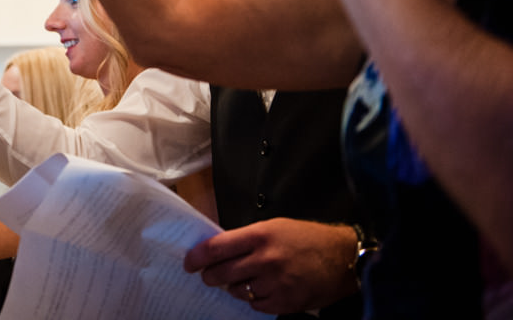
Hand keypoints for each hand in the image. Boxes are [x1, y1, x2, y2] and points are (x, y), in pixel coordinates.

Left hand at [183, 218, 356, 314]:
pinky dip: (255, 299)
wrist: (342, 257)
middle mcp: (265, 260)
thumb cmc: (306, 238)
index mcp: (259, 235)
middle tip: (208, 276)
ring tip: (243, 280)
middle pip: (221, 273)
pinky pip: (256, 305)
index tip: (189, 263)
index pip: (216, 248)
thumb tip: (218, 251)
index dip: (197, 257)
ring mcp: (276, 283)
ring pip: (237, 291)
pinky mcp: (286, 303)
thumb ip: (246, 239)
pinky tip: (263, 290)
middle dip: (210, 276)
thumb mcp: (274, 227)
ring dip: (234, 287)